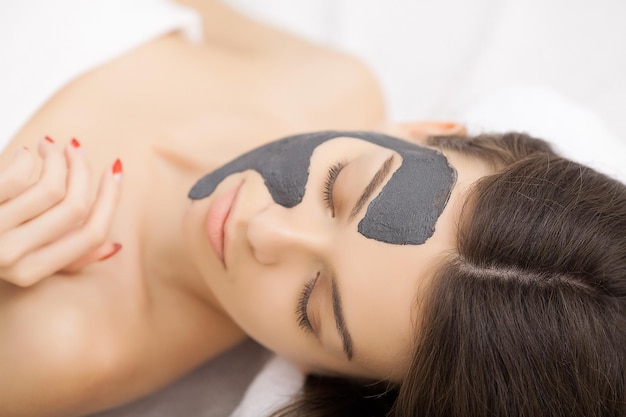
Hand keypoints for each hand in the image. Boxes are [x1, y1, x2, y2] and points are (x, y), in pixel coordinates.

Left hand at [0, 137, 122, 286]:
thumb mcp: (21, 261)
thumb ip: (66, 258)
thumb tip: (115, 249)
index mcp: (32, 273)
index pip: (93, 235)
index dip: (111, 199)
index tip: (115, 171)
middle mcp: (13, 259)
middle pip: (75, 208)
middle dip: (84, 172)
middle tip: (77, 150)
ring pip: (50, 187)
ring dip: (57, 159)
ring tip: (50, 146)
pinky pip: (21, 174)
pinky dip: (28, 158)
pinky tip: (27, 153)